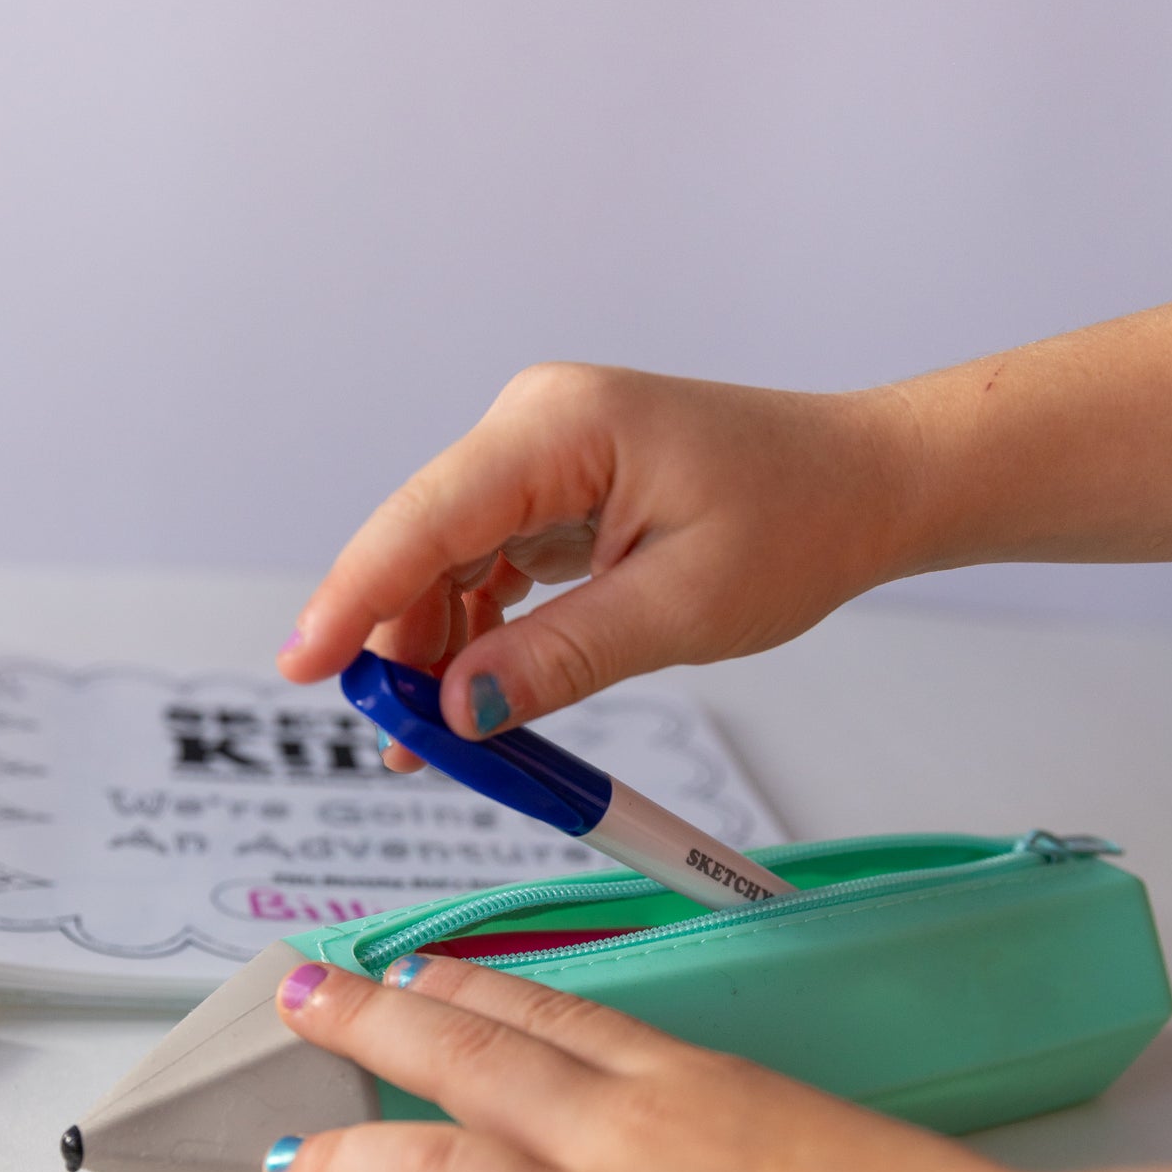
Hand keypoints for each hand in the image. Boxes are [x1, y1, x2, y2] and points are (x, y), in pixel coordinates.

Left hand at [262, 950, 1018, 1171]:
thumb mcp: (829, 1151)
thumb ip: (753, 1155)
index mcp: (693, 1083)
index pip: (555, 1014)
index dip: (473, 990)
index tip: (424, 973)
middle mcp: (625, 1135)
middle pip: (468, 1056)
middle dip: (372, 1022)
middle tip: (306, 997)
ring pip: (432, 1165)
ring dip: (347, 1159)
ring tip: (287, 1159)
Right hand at [278, 365, 913, 759]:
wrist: (866, 484)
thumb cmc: (798, 524)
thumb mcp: (681, 609)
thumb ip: (561, 657)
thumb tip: (460, 709)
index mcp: (563, 429)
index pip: (429, 518)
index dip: (356, 595)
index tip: (305, 665)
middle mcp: (535, 426)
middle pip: (424, 539)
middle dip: (396, 640)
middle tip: (397, 746)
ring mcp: (542, 454)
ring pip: (448, 558)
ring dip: (435, 645)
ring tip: (437, 742)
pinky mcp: (557, 488)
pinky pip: (487, 562)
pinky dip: (474, 630)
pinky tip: (472, 694)